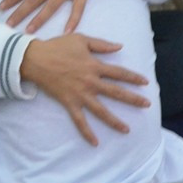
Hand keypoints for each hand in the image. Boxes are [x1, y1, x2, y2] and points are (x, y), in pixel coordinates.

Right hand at [20, 34, 149, 144]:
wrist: (36, 59)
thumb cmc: (57, 46)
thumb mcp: (80, 39)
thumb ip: (101, 44)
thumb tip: (120, 46)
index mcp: (94, 65)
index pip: (119, 72)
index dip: (133, 77)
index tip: (145, 82)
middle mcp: (90, 82)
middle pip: (116, 92)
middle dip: (133, 99)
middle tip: (147, 105)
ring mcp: (80, 94)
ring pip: (101, 111)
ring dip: (115, 121)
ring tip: (127, 130)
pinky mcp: (69, 102)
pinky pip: (79, 120)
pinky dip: (86, 132)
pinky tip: (95, 142)